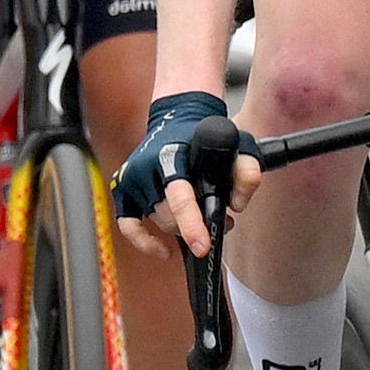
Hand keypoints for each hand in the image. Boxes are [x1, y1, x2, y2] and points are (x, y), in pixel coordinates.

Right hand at [112, 89, 247, 260]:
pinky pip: (128, 224)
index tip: (202, 246)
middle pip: (168, 216)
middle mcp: (146, 166)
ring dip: (180, 228)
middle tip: (221, 220)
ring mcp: (131, 178)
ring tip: (202, 220)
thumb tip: (237, 205)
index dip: (192, 224)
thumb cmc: (205, 137)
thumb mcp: (237, 145)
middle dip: (195, 226)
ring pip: (157, 221)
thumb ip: (247, 171)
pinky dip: (144, 241)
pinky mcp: (123, 188)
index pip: (179, 196)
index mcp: (171, 154)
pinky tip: (164, 249)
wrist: (176, 120)